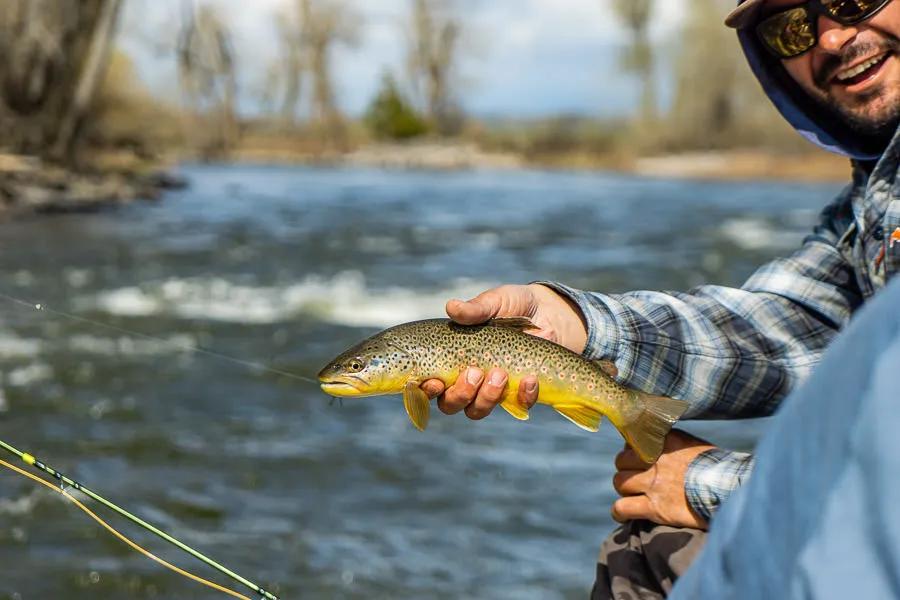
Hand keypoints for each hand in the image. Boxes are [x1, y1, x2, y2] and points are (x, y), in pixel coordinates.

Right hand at [420, 283, 587, 419]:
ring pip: (477, 410)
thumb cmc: (515, 305)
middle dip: (459, 394)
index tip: (434, 382)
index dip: (425, 390)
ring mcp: (493, 390)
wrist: (552, 313)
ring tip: (500, 373)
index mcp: (452, 357)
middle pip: (450, 404)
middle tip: (474, 372)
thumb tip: (452, 307)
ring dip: (487, 396)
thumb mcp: (495, 302)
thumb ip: (475, 309)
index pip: (429, 382)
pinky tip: (530, 378)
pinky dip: (523, 395)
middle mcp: (467, 379)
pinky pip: (517, 406)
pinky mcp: (520, 394)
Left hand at [611, 430, 714, 529]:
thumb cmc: (719, 469)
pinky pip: (622, 507)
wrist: (732, 491)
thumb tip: (655, 443)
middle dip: (627, 470)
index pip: (633, 438)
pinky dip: (619, 512)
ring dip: (625, 489)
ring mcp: (654, 484)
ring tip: (635, 495)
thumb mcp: (695, 445)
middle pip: (621, 461)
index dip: (634, 449)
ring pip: (620, 483)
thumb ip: (673, 443)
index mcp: (666, 440)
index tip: (638, 455)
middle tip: (638, 478)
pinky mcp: (655, 508)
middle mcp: (655, 459)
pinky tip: (623, 514)